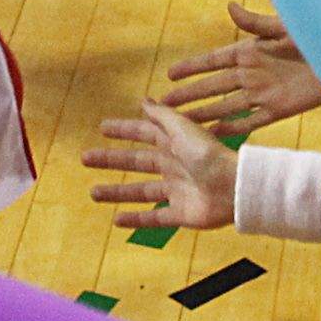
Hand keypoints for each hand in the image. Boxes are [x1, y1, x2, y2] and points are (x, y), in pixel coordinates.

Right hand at [81, 101, 238, 230]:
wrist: (234, 188)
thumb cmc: (210, 154)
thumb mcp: (183, 128)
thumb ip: (162, 116)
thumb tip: (143, 99)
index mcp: (174, 143)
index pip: (143, 133)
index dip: (123, 129)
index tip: (103, 127)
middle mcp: (173, 166)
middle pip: (136, 162)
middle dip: (111, 160)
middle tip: (86, 158)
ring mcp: (177, 191)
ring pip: (140, 191)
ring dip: (116, 192)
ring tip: (93, 192)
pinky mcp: (181, 214)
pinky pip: (154, 218)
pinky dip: (136, 220)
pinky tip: (117, 221)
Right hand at [161, 0, 320, 136]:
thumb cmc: (315, 36)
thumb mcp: (285, 26)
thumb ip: (256, 23)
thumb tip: (229, 7)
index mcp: (250, 51)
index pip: (213, 61)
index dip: (192, 68)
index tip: (170, 74)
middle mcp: (252, 74)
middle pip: (213, 87)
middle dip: (189, 96)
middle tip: (163, 105)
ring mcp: (263, 94)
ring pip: (226, 107)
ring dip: (205, 115)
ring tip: (182, 124)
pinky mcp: (279, 110)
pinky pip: (251, 122)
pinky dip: (233, 129)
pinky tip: (215, 135)